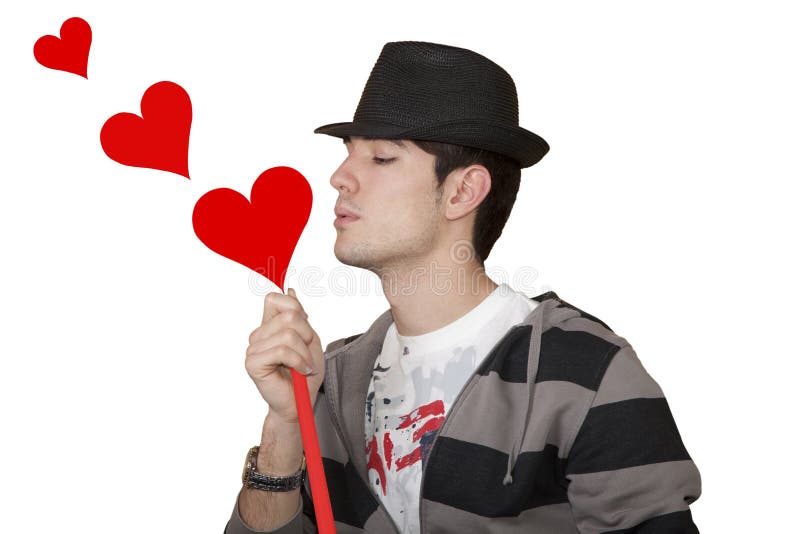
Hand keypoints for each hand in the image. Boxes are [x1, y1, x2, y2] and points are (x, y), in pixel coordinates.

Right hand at [244, 288, 324, 423]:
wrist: (300, 402)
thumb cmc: (304, 373)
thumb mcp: (309, 338)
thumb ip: (299, 314)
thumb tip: (290, 289)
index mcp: (269, 326)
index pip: (275, 299)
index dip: (296, 310)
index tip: (305, 333)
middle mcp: (258, 334)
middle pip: (289, 316)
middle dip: (307, 335)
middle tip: (307, 353)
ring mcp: (253, 348)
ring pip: (288, 334)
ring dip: (304, 353)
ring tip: (304, 365)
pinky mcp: (252, 363)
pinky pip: (282, 351)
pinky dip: (298, 361)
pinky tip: (300, 370)